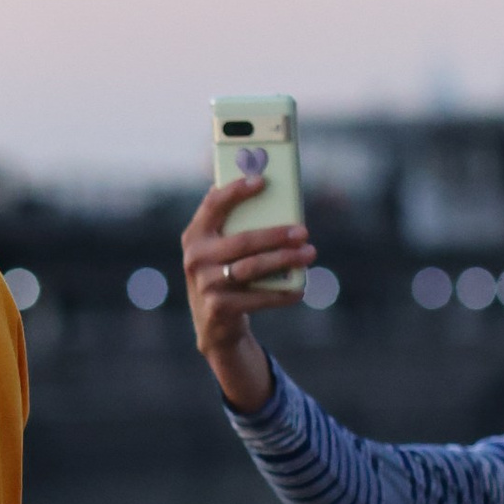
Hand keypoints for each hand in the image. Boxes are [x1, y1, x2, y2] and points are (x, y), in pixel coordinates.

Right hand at [181, 169, 318, 413]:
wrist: (214, 323)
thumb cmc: (226, 273)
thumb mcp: (221, 248)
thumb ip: (234, 222)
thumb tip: (263, 184)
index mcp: (195, 235)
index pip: (213, 205)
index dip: (236, 191)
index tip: (262, 180)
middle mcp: (195, 258)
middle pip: (242, 241)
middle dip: (276, 235)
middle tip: (303, 231)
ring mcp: (205, 284)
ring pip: (252, 268)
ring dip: (284, 260)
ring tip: (309, 254)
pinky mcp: (217, 308)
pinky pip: (257, 298)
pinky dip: (281, 293)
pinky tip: (300, 288)